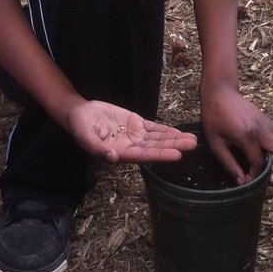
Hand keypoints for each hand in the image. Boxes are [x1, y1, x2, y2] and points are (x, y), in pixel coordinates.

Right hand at [66, 99, 197, 164]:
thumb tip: (112, 157)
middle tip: (192, 145)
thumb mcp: (86, 138)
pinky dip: (165, 131)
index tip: (177, 155)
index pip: (145, 156)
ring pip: (158, 138)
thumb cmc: (80, 128)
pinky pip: (153, 128)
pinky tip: (177, 133)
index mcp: (120, 153)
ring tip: (192, 140)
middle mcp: (131, 146)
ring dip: (174, 139)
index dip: (161, 155)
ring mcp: (134, 135)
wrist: (80, 114)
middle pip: (156, 147)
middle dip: (174, 146)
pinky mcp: (135, 123)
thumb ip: (98, 149)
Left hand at [201, 83, 272, 187]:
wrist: (221, 92)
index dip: (256, 175)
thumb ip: (229, 163)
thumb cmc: (214, 117)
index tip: (248, 181)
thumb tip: (242, 181)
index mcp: (245, 134)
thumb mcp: (215, 142)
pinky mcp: (269, 121)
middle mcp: (260, 128)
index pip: (258, 161)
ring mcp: (267, 123)